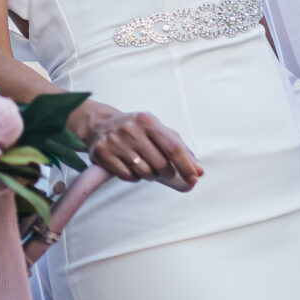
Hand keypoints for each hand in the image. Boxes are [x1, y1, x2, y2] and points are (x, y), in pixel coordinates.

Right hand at [74, 102, 202, 191]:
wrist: (100, 124)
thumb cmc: (137, 130)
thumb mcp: (159, 132)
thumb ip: (181, 150)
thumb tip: (199, 173)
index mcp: (148, 121)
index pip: (172, 148)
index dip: (186, 166)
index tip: (194, 179)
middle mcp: (130, 129)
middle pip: (160, 164)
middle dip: (166, 173)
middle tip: (161, 170)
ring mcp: (114, 141)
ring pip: (144, 172)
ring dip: (149, 175)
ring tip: (143, 164)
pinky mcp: (101, 152)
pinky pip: (127, 176)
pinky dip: (133, 177)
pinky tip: (129, 166)